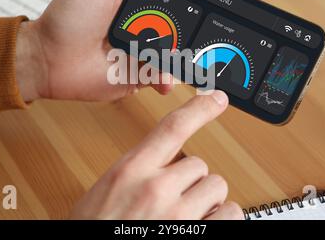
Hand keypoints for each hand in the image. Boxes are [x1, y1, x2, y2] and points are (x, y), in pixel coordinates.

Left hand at [16, 0, 240, 101]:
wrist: (51, 60)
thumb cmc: (67, 16)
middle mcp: (151, 18)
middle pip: (193, 12)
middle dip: (214, 15)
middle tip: (229, 18)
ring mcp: (151, 45)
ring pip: (187, 45)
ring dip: (196, 49)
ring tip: (195, 51)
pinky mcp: (146, 70)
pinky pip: (170, 73)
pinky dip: (172, 76)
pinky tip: (165, 78)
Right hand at [70, 91, 243, 219]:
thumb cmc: (94, 230)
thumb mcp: (107, 193)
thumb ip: (137, 174)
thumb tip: (167, 166)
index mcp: (130, 171)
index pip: (172, 127)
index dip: (199, 108)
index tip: (217, 98)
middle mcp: (156, 189)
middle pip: (200, 165)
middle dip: (192, 181)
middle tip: (175, 199)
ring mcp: (178, 216)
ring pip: (216, 187)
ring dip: (207, 201)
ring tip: (185, 217)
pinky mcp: (196, 236)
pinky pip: (230, 215)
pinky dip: (222, 220)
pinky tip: (202, 226)